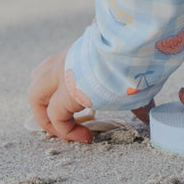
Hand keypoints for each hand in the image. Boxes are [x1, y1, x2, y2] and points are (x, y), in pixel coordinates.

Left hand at [28, 50, 150, 142]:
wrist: (133, 46)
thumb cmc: (135, 54)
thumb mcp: (130, 73)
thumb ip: (134, 94)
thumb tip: (147, 115)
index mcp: (80, 53)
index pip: (57, 67)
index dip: (61, 88)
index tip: (84, 107)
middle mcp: (67, 60)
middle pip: (38, 78)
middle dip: (44, 102)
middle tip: (63, 119)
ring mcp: (62, 74)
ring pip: (35, 95)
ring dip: (47, 118)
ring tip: (69, 132)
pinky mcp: (65, 92)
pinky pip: (55, 116)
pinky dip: (65, 130)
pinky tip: (85, 137)